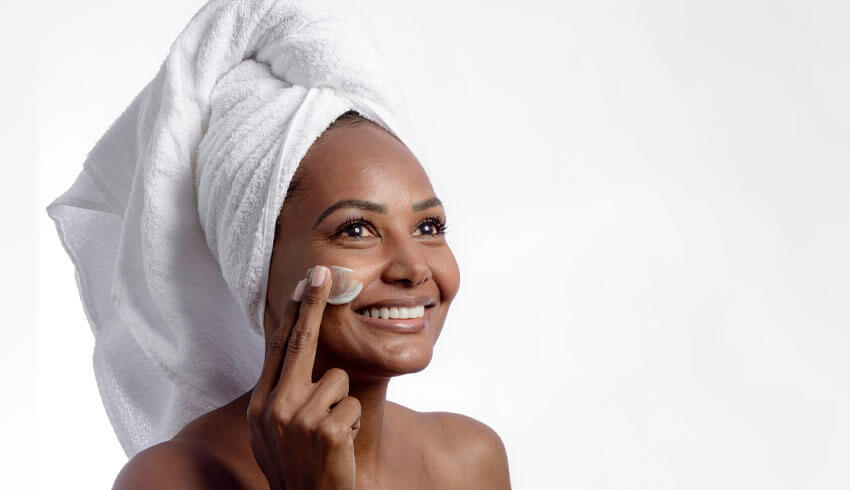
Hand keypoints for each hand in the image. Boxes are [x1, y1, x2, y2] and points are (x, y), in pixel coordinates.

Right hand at [247, 265, 360, 489]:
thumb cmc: (297, 466)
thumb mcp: (274, 431)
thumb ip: (282, 394)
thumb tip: (293, 352)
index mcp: (260, 404)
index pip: (278, 348)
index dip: (294, 312)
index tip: (304, 283)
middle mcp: (274, 407)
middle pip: (300, 342)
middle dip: (314, 302)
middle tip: (323, 271)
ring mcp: (298, 419)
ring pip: (339, 380)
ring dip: (343, 404)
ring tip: (330, 434)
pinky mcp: (326, 431)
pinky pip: (353, 404)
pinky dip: (352, 422)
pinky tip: (339, 446)